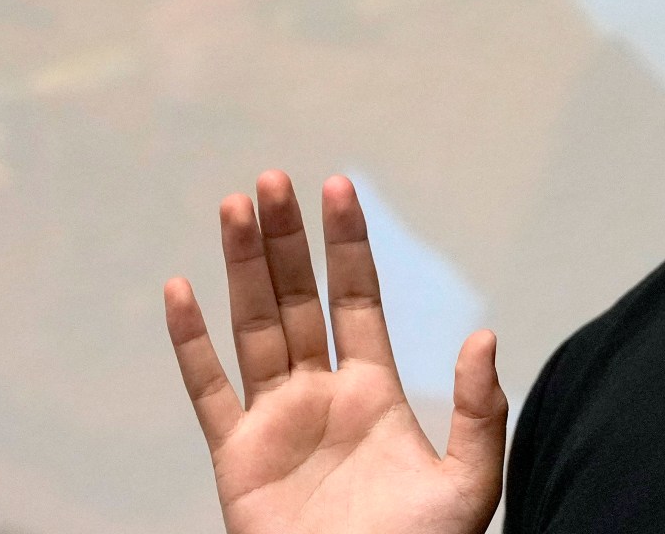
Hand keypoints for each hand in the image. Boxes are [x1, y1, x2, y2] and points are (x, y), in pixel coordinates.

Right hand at [164, 172, 506, 533]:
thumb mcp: (468, 485)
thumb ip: (478, 412)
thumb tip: (483, 336)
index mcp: (375, 393)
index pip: (357, 299)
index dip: (347, 244)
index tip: (337, 186)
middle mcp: (321, 396)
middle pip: (298, 299)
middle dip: (285, 240)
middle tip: (271, 179)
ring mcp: (275, 422)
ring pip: (253, 327)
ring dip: (241, 267)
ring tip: (234, 206)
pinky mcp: (235, 457)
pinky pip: (208, 389)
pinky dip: (190, 342)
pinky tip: (181, 290)